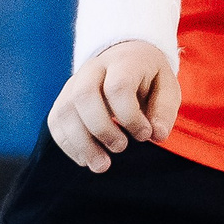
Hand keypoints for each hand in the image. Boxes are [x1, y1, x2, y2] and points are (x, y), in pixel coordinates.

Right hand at [48, 41, 178, 170]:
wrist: (125, 58)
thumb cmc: (148, 78)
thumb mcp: (167, 88)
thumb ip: (164, 111)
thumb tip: (157, 135)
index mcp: (123, 62)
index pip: (117, 87)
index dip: (129, 116)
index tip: (144, 135)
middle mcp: (93, 69)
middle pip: (84, 95)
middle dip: (101, 129)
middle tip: (121, 148)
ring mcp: (73, 84)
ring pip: (65, 111)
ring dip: (82, 144)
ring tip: (101, 165)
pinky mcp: (63, 100)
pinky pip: (56, 122)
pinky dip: (69, 145)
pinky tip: (86, 159)